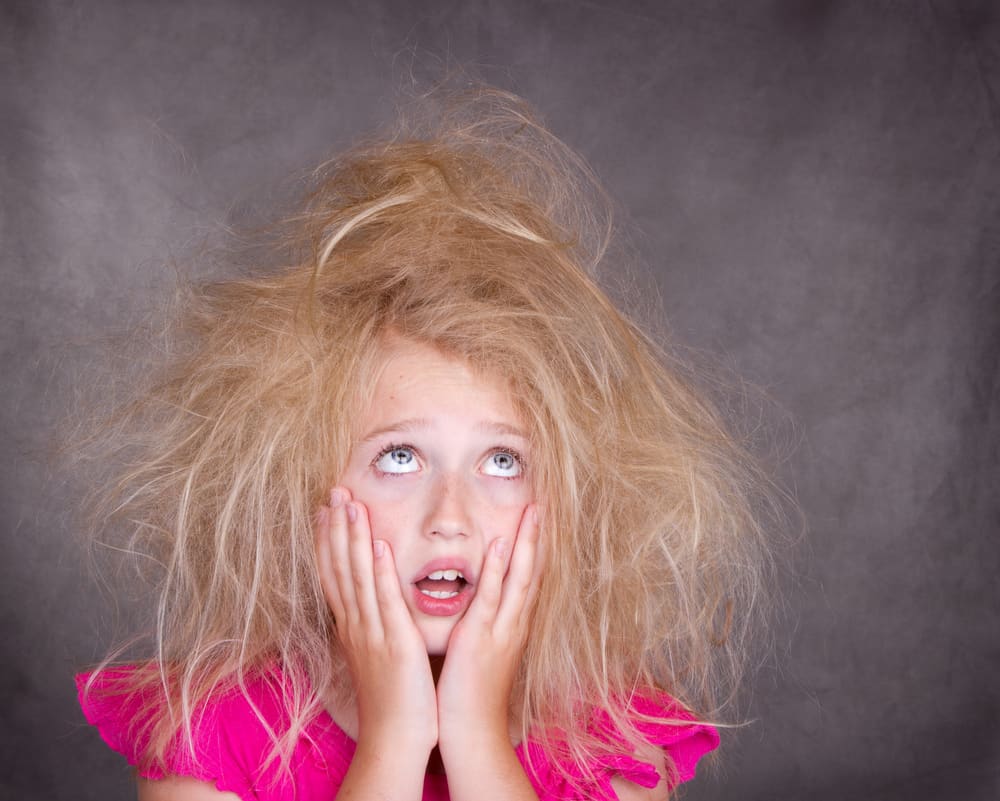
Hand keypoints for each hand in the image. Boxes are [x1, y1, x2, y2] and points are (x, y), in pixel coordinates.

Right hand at [314, 487, 437, 755]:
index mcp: (353, 626)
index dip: (328, 540)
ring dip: (354, 538)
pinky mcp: (395, 641)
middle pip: (340, 567)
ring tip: (351, 503)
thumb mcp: (376, 655)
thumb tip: (370, 605)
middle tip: (334, 491)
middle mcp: (356, 624)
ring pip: (359, 576)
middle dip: (337, 527)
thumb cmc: (392, 699)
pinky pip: (385, 600)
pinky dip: (380, 571)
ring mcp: (373, 631)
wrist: (394, 738)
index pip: (334, 574)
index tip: (325, 509)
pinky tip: (379, 544)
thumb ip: (372, 626)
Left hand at [435, 504, 542, 755]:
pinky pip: (492, 596)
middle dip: (539, 536)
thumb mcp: (482, 652)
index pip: (528, 577)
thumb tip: (483, 605)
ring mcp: (501, 629)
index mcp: (513, 625)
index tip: (540, 517)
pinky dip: (498, 568)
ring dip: (526, 542)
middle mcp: (514, 623)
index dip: (535, 546)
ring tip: (534, 510)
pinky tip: (500, 543)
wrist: (472, 733)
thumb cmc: (471, 695)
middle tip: (546, 501)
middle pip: (533, 570)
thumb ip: (486, 626)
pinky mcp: (480, 637)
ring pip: (519, 577)